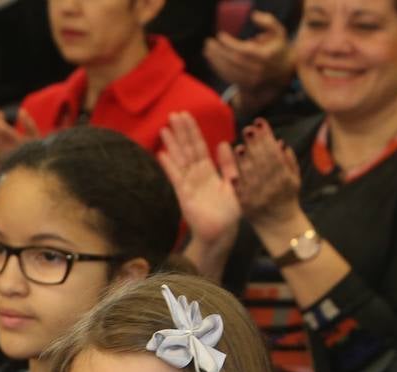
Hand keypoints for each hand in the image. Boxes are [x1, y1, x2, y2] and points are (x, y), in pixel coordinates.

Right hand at [158, 111, 241, 275]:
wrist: (222, 232)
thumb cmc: (229, 212)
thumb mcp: (235, 183)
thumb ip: (230, 164)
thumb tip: (224, 143)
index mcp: (210, 171)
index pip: (200, 146)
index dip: (193, 131)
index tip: (186, 115)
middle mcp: (197, 175)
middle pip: (187, 149)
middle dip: (180, 132)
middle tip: (173, 114)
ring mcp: (188, 184)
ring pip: (179, 159)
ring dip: (172, 144)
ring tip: (164, 129)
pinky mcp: (184, 195)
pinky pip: (176, 177)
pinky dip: (169, 166)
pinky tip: (161, 154)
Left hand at [203, 10, 292, 96]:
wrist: (283, 72)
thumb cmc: (278, 48)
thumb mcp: (279, 32)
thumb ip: (269, 22)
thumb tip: (253, 15)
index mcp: (266, 56)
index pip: (244, 50)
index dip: (230, 43)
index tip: (220, 35)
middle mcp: (258, 70)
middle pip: (234, 61)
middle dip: (219, 51)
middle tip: (209, 42)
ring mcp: (251, 80)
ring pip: (229, 70)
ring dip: (215, 60)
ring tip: (207, 49)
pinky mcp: (245, 85)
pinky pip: (228, 77)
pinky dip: (217, 68)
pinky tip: (211, 59)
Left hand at [233, 119, 301, 228]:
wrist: (279, 225)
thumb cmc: (286, 198)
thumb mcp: (294, 180)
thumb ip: (289, 161)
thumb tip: (281, 143)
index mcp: (285, 178)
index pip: (274, 153)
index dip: (267, 137)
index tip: (260, 122)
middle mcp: (273, 186)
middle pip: (263, 161)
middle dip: (256, 144)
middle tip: (249, 128)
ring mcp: (259, 195)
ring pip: (252, 173)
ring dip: (246, 158)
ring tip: (241, 143)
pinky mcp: (247, 204)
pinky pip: (242, 187)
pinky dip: (238, 174)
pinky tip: (233, 165)